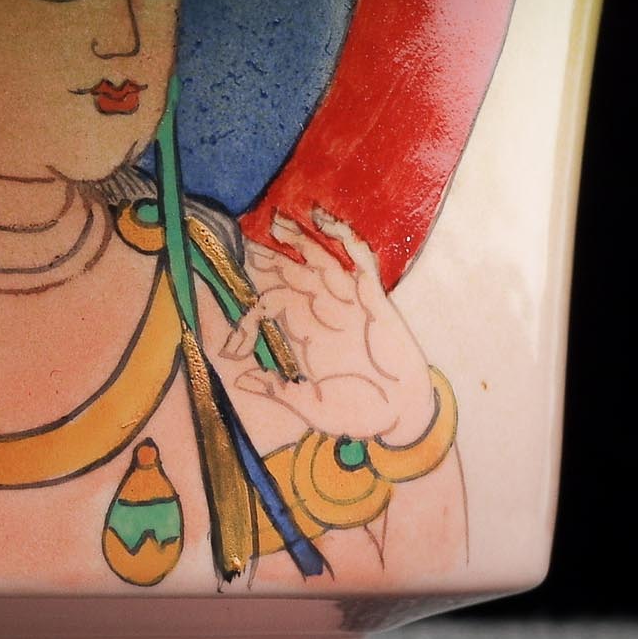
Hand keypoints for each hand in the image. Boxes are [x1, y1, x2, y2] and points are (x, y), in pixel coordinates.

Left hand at [222, 207, 435, 443]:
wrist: (405, 417)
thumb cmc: (361, 414)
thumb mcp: (313, 406)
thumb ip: (280, 391)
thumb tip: (240, 381)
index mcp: (306, 336)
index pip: (272, 306)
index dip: (250, 317)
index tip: (232, 349)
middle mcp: (324, 314)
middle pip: (291, 274)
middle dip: (268, 258)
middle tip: (241, 238)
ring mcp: (350, 303)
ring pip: (320, 261)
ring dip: (300, 240)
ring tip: (276, 221)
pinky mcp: (376, 298)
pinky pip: (360, 260)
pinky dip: (345, 239)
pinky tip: (326, 222)